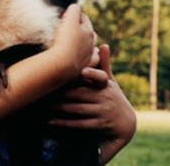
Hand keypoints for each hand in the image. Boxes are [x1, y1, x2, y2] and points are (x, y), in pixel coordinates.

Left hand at [47, 45, 136, 164]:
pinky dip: (64, 123)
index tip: (82, 70)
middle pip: (79, 93)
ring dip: (58, 108)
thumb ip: (104, 65)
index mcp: (106, 85)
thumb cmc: (114, 98)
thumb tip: (103, 44)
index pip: (100, 77)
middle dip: (60, 92)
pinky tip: (50, 121)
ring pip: (77, 109)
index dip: (92, 73)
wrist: (126, 125)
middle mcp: (105, 98)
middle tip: (43, 89)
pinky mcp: (99, 125)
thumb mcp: (111, 83)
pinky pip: (79, 124)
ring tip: (42, 105)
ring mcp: (103, 112)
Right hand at [50, 5, 98, 77]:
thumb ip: (74, 10)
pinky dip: (88, 58)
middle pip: (89, 32)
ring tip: (79, 41)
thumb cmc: (65, 41)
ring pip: (91, 47)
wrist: (61, 65)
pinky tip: (84, 57)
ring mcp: (88, 56)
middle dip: (82, 27)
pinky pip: (89, 61)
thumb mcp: (69, 21)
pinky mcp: (83, 67)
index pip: (83, 18)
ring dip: (86, 43)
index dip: (75, 14)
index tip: (67, 13)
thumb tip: (76, 6)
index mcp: (88, 31)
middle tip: (72, 26)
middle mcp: (91, 43)